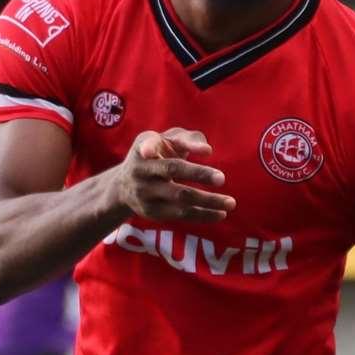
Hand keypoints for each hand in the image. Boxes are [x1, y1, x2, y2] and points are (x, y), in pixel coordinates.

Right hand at [114, 128, 235, 221]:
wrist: (124, 186)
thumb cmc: (156, 154)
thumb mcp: (167, 140)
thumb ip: (188, 139)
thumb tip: (207, 151)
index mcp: (144, 146)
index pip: (151, 144)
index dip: (156, 147)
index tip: (164, 150)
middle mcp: (140, 169)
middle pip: (172, 169)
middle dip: (197, 173)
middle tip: (222, 178)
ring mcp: (144, 193)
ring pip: (180, 196)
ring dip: (207, 200)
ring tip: (231, 203)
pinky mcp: (151, 212)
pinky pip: (180, 214)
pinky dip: (202, 214)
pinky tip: (220, 213)